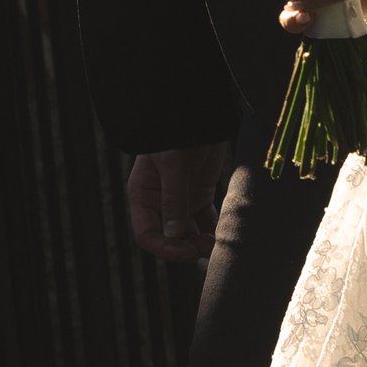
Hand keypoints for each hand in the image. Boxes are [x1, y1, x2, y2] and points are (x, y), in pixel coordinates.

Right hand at [126, 141, 229, 265]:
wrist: (200, 115)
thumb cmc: (177, 135)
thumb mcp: (172, 165)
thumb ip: (173, 199)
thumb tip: (174, 235)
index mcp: (143, 196)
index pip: (146, 234)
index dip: (164, 247)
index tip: (185, 251)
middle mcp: (159, 202)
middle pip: (168, 238)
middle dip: (184, 247)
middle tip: (204, 247)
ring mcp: (180, 200)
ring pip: (187, 233)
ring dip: (200, 242)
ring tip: (215, 241)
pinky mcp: (200, 195)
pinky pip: (205, 221)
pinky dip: (213, 230)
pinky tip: (223, 232)